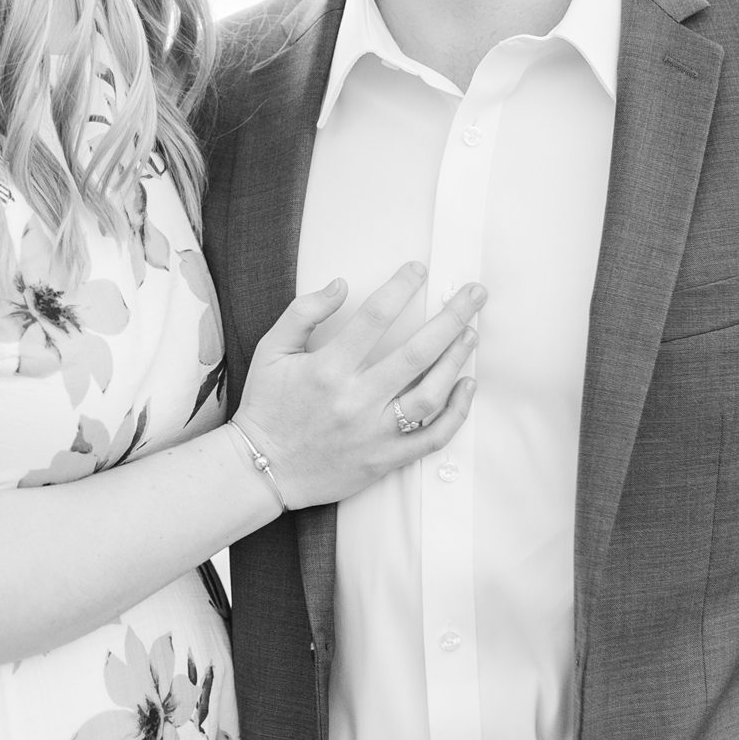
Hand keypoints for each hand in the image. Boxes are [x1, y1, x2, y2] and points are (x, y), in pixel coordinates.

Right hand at [231, 264, 482, 508]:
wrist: (263, 470)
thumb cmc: (266, 406)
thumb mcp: (270, 350)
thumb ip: (304, 312)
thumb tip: (341, 284)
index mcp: (327, 369)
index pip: (374, 317)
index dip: (401, 287)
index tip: (420, 269)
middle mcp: (355, 400)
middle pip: (417, 353)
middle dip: (451, 318)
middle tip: (475, 294)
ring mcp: (373, 432)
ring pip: (430, 395)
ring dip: (456, 360)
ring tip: (471, 334)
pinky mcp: (384, 459)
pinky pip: (432, 438)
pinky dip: (456, 413)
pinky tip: (466, 386)